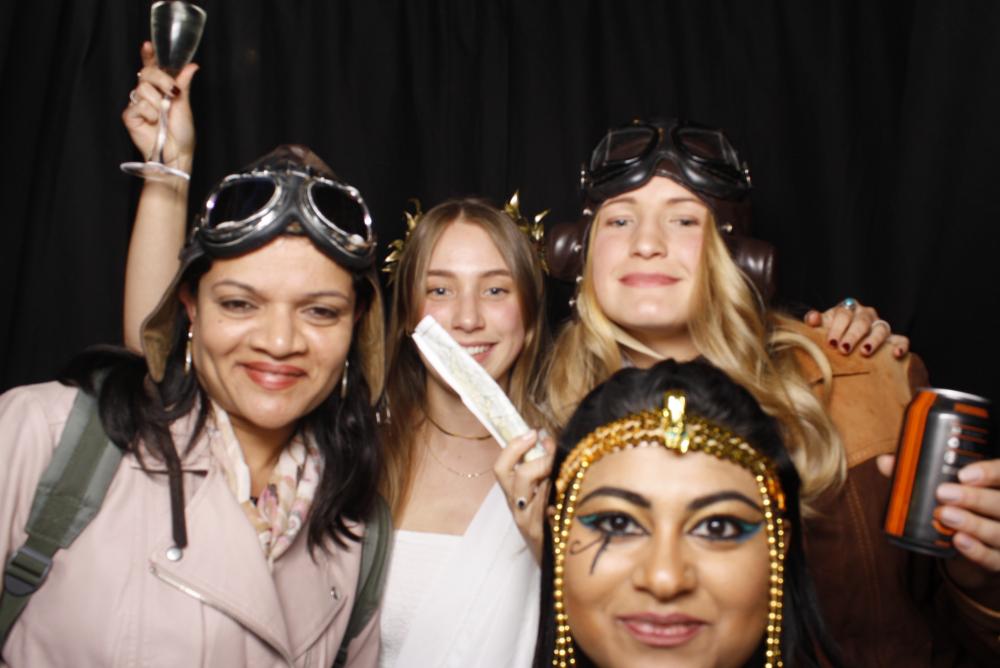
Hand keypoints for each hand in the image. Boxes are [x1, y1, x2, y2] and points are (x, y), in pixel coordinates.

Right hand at [121, 41, 197, 169]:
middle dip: (161, 79)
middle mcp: (147, 95)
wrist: (177, 153)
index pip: (152, 68)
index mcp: (161, 90)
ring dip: (158, 102)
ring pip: (143, 88)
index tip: (148, 45)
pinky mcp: (130, 116)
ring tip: (163, 116)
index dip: (149, 56)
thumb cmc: (182, 133)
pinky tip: (153, 123)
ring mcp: (137, 104)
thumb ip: (183, 84)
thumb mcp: (184, 105)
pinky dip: (150, 114)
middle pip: (146, 73)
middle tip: (172, 93)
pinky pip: (138, 105)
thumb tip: (191, 66)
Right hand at [494, 429, 555, 562]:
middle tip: (555, 456)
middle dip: (540, 460)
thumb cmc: (551, 524)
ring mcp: (529, 523)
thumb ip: (542, 466)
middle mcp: (517, 509)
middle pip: (519, 476)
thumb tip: (547, 438)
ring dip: (555, 477)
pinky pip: (553, 509)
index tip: (532, 433)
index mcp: (513, 496)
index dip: (514, 447)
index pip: (502, 468)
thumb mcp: (541, 495)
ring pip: (539, 490)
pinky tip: (570, 498)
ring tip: (567, 474)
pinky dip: (562, 498)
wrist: (556, 567)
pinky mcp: (544, 535)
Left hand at [804, 298, 909, 357]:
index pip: (843, 314)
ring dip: (873, 340)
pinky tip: (896, 354)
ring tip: (865, 351)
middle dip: (852, 336)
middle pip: (861, 322)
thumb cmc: (833, 332)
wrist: (847, 342)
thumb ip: (816, 321)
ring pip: (880, 329)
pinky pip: (901, 339)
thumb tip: (811, 319)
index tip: (831, 342)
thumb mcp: (823, 326)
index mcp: (848, 308)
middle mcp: (865, 315)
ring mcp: (880, 325)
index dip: (837, 327)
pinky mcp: (893, 338)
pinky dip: (900, 345)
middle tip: (844, 349)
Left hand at [878, 455, 999, 593]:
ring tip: (945, 515)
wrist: (974, 544)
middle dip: (974, 498)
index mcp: (999, 486)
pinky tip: (959, 541)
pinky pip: (993, 559)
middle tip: (943, 493)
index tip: (963, 474)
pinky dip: (977, 551)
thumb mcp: (946, 487)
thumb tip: (884, 462)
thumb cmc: (959, 506)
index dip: (990, 473)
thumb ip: (918, 474)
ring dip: (972, 523)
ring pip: (998, 531)